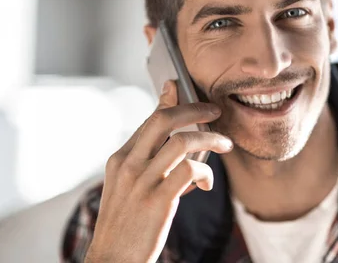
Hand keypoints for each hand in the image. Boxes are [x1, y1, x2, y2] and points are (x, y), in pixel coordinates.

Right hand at [85, 80, 232, 262]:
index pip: (148, 121)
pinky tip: (206, 183)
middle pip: (162, 120)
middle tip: (214, 111)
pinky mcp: (158, 200)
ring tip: (224, 144)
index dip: (169, 103)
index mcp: (119, 159)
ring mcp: (142, 182)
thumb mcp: (126, 189)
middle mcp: (128, 165)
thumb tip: (176, 146)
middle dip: (193, 109)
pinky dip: (205, 172)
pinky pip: (190, 170)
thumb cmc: (125, 225)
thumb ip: (146, 164)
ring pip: (181, 141)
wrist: (112, 259)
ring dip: (209, 138)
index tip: (182, 91)